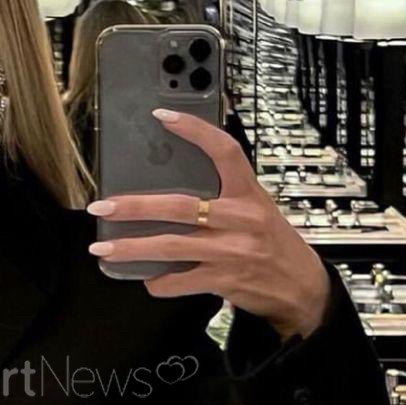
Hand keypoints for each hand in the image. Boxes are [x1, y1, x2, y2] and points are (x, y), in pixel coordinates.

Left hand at [85, 110, 331, 340]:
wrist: (302, 288)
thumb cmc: (273, 245)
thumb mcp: (257, 210)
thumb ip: (223, 198)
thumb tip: (168, 194)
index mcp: (250, 194)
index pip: (225, 151)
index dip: (195, 131)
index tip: (163, 116)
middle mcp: (241, 219)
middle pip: (180, 206)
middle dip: (135, 206)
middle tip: (104, 205)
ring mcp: (232, 251)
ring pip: (171, 246)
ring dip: (132, 248)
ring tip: (103, 247)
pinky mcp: (225, 280)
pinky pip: (180, 281)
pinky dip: (159, 282)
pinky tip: (148, 279)